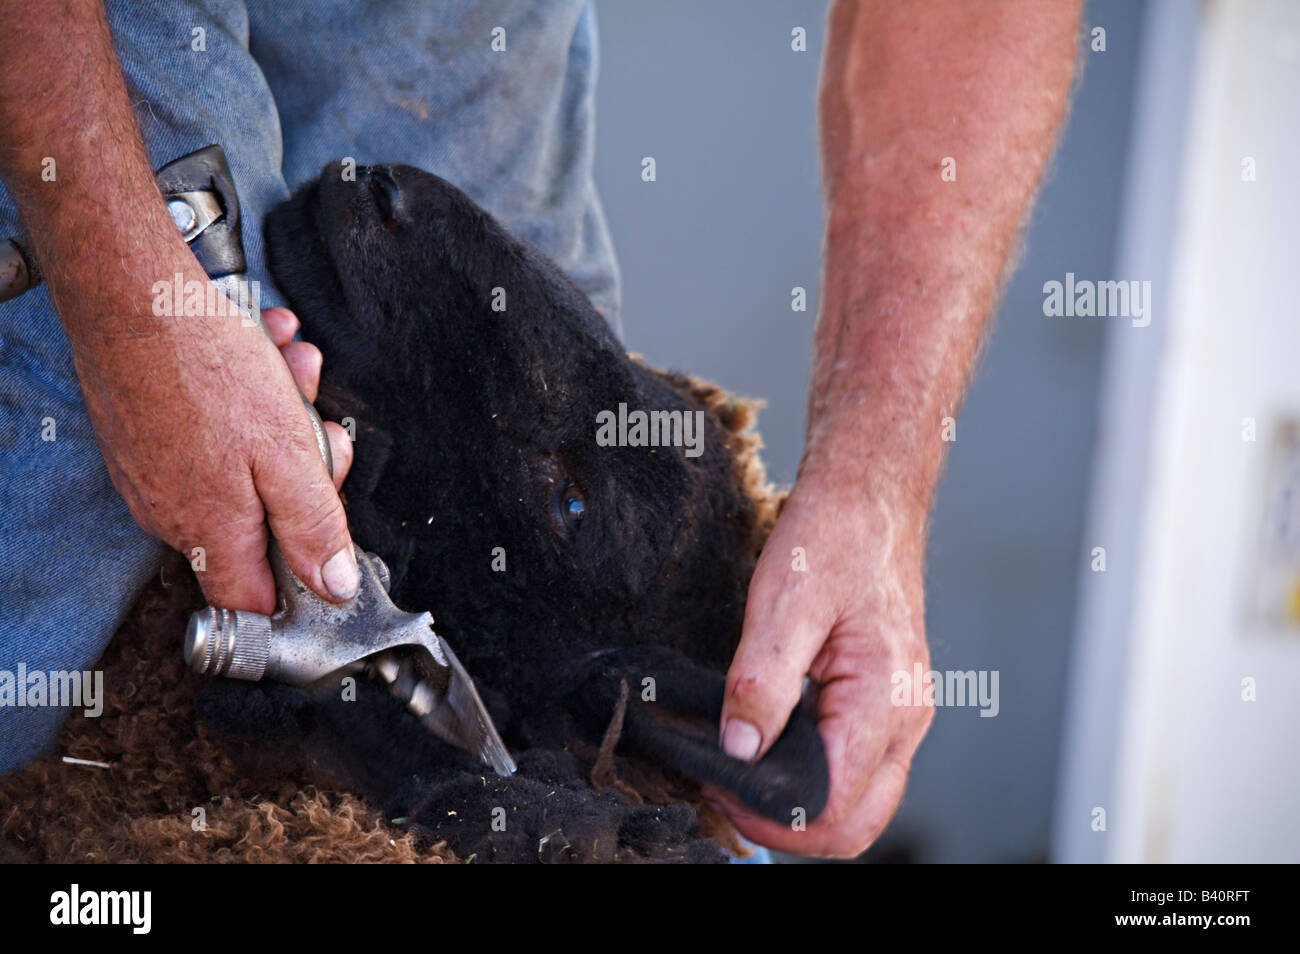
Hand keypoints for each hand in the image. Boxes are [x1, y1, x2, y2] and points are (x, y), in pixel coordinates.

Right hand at [65, 260, 355, 614]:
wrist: (130, 293)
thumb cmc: (206, 369)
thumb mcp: (287, 455)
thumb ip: (312, 526)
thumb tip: (334, 587)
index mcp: (212, 531)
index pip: (254, 603)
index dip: (298, 584)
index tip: (326, 549)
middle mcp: (174, 512)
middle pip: (263, 523)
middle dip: (305, 472)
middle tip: (319, 427)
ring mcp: (155, 472)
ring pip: (245, 464)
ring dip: (283, 417)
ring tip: (291, 366)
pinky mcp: (148, 433)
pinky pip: (214, 430)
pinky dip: (246, 393)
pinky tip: (263, 348)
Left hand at [713, 457, 934, 856]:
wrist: (871, 494)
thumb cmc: (835, 535)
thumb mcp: (783, 601)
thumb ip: (761, 682)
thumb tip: (739, 749)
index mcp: (885, 700)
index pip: (834, 807)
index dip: (772, 814)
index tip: (719, 786)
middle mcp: (906, 718)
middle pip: (856, 823)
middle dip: (788, 824)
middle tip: (726, 791)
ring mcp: (902, 713)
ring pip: (860, 799)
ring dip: (802, 803)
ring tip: (740, 771)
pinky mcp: (889, 702)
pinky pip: (858, 766)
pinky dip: (815, 775)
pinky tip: (771, 747)